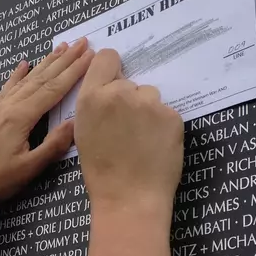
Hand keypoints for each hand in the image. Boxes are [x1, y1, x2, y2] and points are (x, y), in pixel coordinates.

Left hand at [0, 38, 93, 208]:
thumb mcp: (31, 167)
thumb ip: (54, 144)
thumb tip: (76, 122)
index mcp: (21, 117)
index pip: (53, 88)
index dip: (74, 71)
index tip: (90, 55)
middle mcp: (10, 106)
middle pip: (42, 77)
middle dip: (64, 59)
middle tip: (82, 42)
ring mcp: (0, 108)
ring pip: (27, 79)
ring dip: (46, 62)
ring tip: (61, 47)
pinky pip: (9, 87)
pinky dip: (18, 74)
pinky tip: (23, 64)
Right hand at [75, 49, 183, 218]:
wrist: (129, 198)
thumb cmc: (101, 171)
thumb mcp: (84, 132)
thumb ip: (95, 104)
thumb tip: (110, 87)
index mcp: (91, 97)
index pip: (107, 57)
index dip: (112, 69)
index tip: (114, 84)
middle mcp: (120, 93)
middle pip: (130, 81)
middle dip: (130, 99)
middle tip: (126, 128)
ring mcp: (149, 103)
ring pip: (150, 95)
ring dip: (148, 111)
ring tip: (141, 140)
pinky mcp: (172, 115)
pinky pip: (167, 112)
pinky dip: (163, 126)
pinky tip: (155, 146)